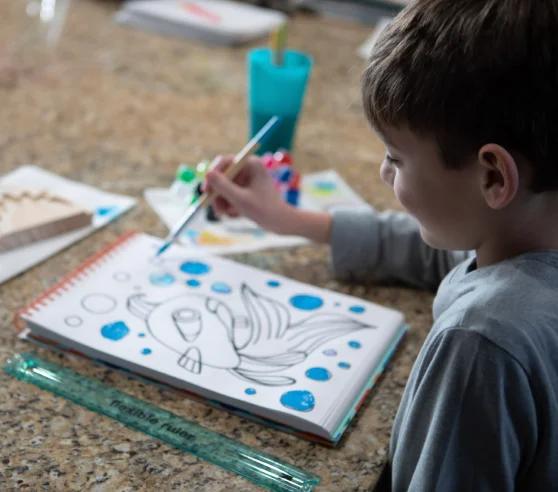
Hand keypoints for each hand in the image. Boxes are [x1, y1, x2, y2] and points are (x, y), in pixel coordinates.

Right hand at [204, 155, 333, 242]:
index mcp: (251, 164)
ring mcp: (246, 178)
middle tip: (213, 207)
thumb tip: (207, 173)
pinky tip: (231, 213)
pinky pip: (228, 192)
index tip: (206, 190)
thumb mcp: (241, 200)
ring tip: (223, 214)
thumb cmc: (264, 210)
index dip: (213, 175)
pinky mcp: (244, 188)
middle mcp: (248, 168)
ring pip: (223, 185)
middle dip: (216, 192)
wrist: (280, 222)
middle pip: (222, 174)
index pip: (225, 162)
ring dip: (220, 200)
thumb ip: (223, 186)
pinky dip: (226, 202)